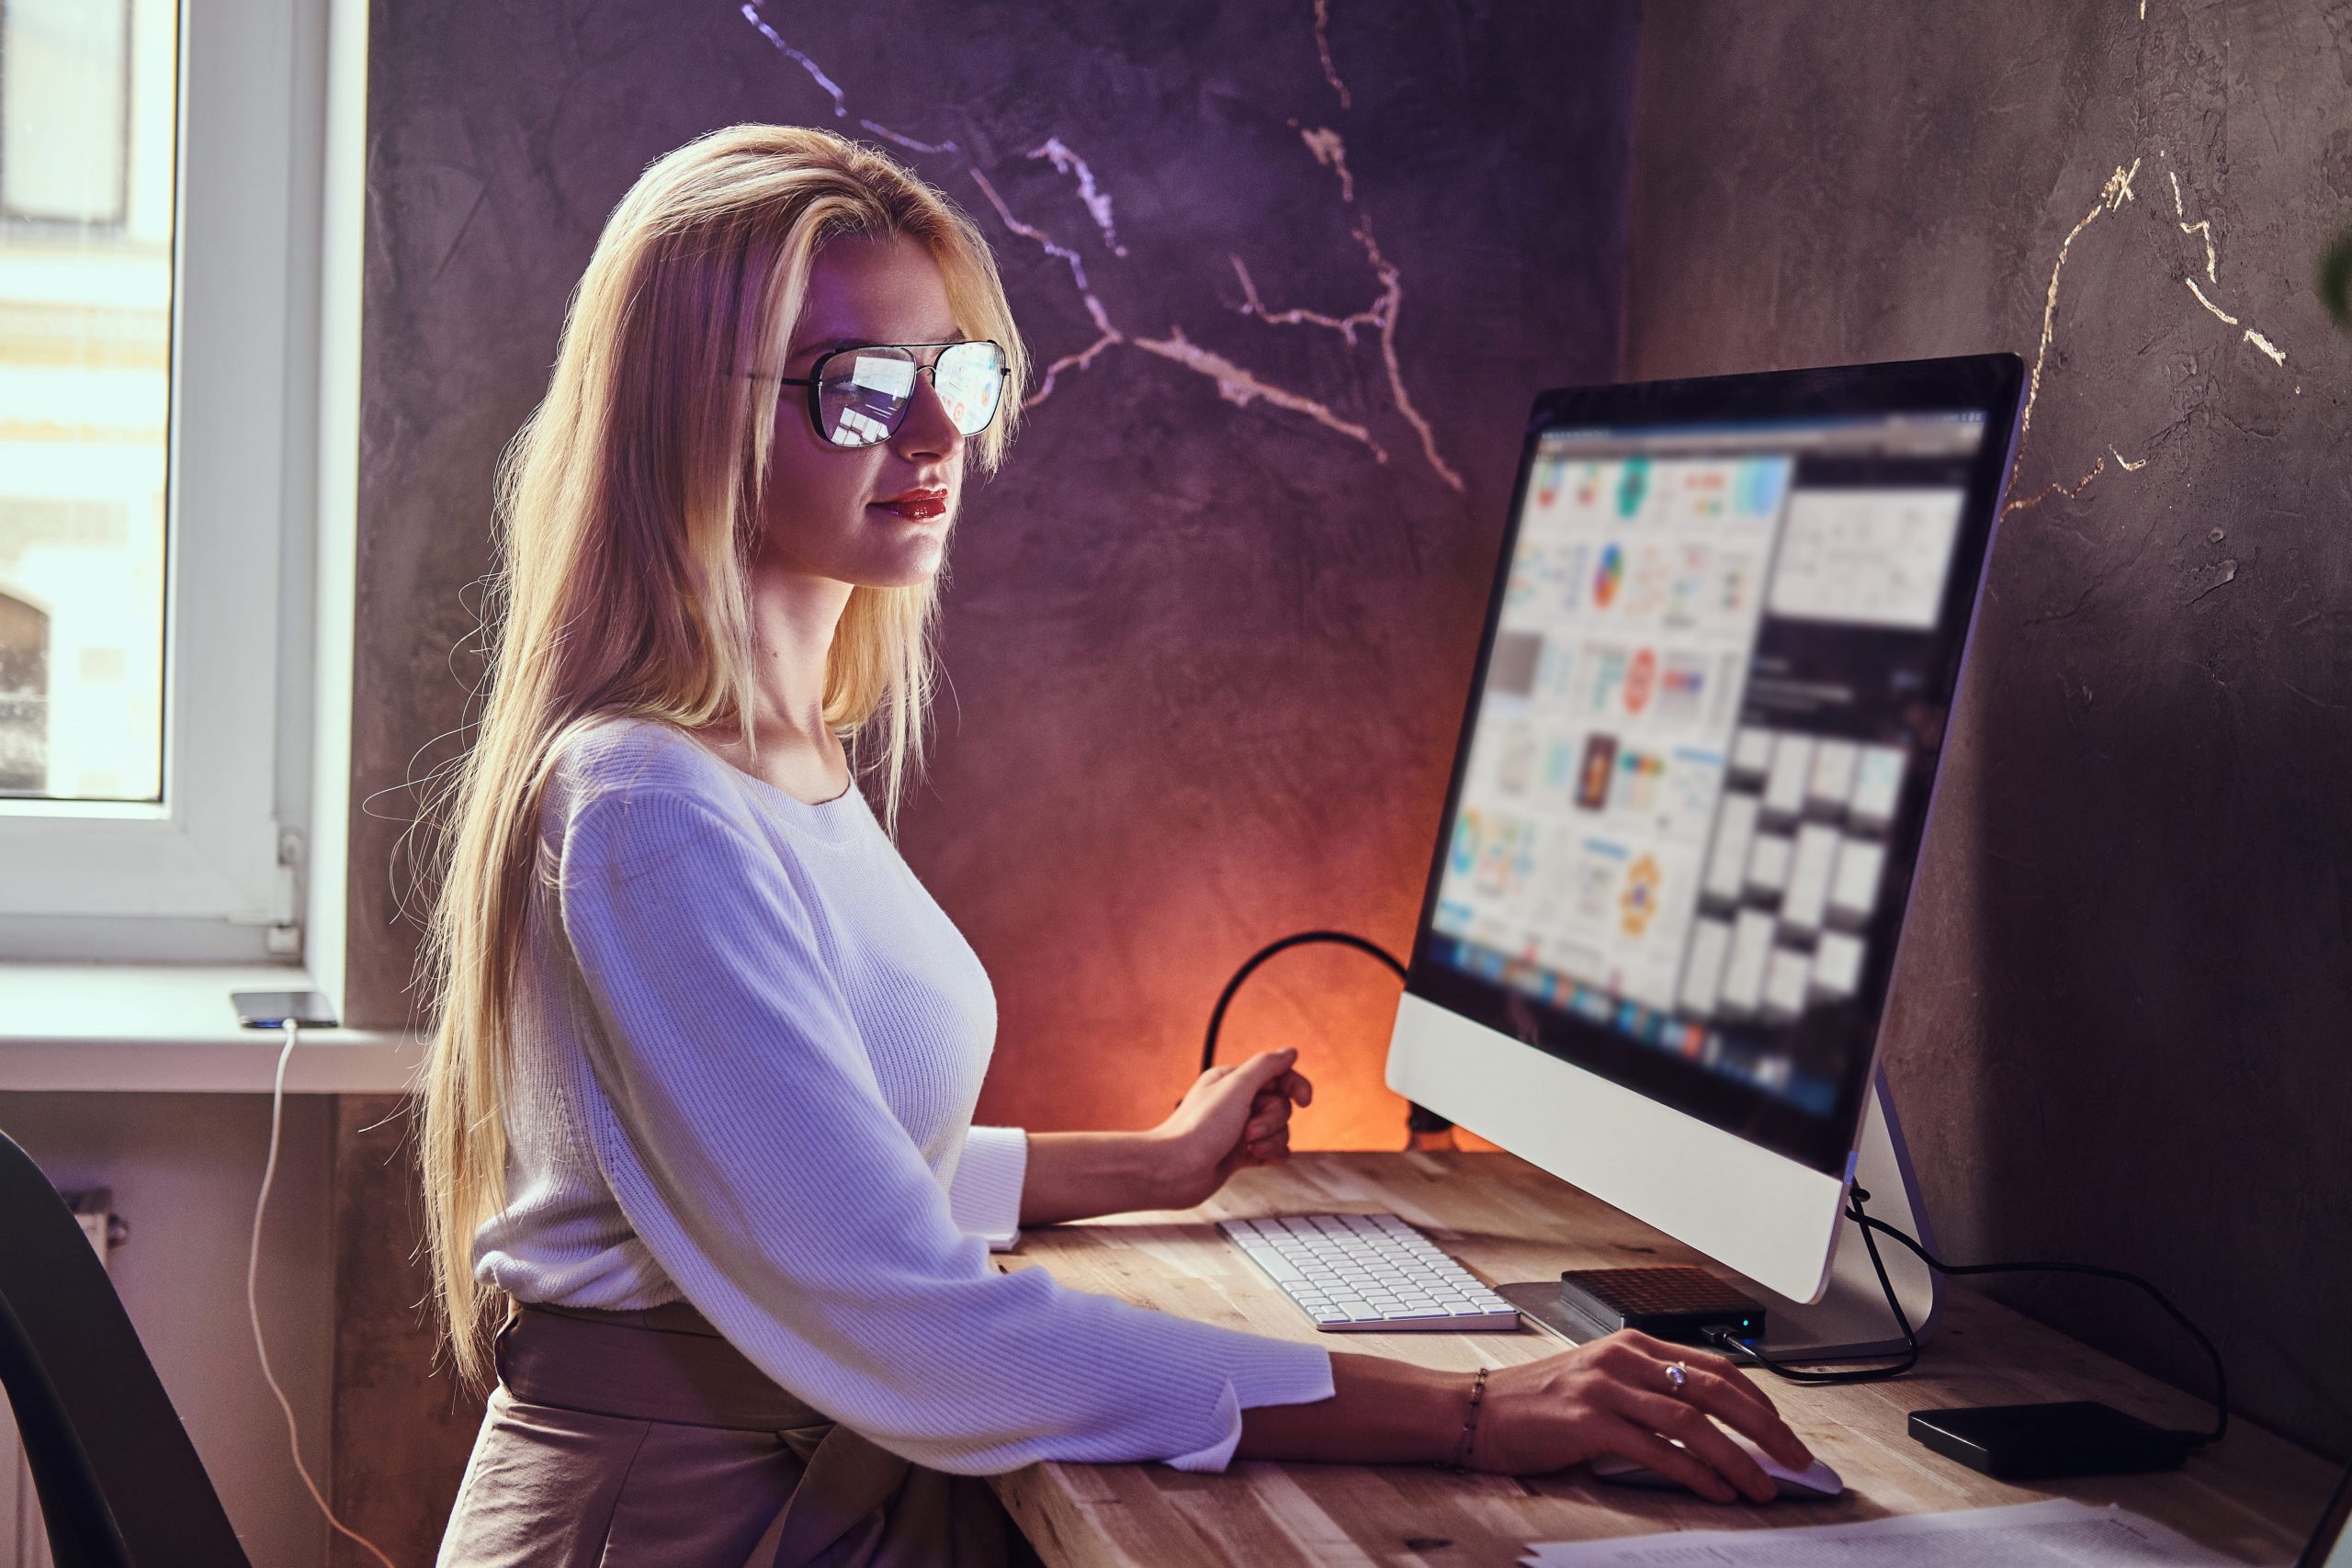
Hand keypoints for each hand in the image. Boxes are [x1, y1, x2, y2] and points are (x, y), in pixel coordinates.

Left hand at [1149, 1048, 1312, 1209]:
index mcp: (1233, 1080)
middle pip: (1280, 1106)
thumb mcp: (1236, 1087)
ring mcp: (1240, 1129)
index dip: (1295, 1086)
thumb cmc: (1200, 1128)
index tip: (1305, 1101)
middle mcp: (1237, 1102)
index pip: (1278, 1076)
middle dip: (1272, 1120)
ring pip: (1280, 1130)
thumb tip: (1290, 1052)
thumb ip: (1266, 1066)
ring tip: (1248, 1147)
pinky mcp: (1241, 1153)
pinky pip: (1273, 1150)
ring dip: (1271, 1139)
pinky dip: (1271, 1154)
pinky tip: (1258, 1157)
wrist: (1176, 1170)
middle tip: (1249, 1131)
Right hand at [1467, 1332, 1813, 1500]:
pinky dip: (1696, 1472)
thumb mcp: (1600, 1383)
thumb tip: (1709, 1428)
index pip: (1715, 1366)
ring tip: (1764, 1487)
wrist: (1476, 1410)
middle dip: (1765, 1428)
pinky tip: (1717, 1490)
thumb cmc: (1537, 1404)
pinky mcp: (1589, 1421)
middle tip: (1795, 1460)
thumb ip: (1648, 1393)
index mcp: (1632, 1344)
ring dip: (1738, 1458)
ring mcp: (1606, 1387)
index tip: (1784, 1432)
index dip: (1759, 1401)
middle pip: (1715, 1389)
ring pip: (1693, 1421)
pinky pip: (1658, 1449)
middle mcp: (1623, 1359)